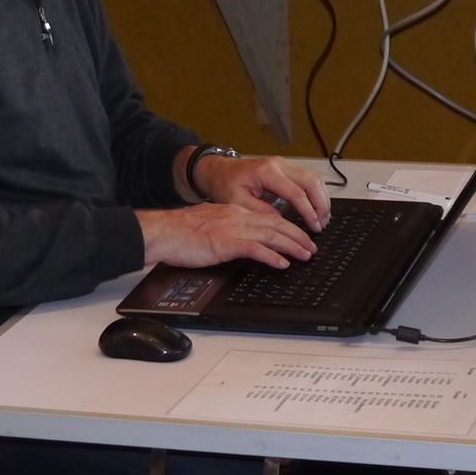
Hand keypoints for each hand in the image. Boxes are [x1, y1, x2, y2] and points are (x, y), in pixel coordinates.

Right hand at [137, 203, 316, 270]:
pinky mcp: (226, 243)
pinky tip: (283, 263)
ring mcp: (233, 229)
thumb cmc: (180, 232)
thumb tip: (239, 240)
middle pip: (276, 224)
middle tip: (311, 246)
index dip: (287, 226)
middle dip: (297, 235)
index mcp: (233, 211)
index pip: (267, 217)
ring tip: (305, 254)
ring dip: (292, 245)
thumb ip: (226, 229)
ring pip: (271, 234)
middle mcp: (237, 217)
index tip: (299, 234)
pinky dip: (272, 256)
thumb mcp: (209, 225)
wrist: (163, 231)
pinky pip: (256, 249)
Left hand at [192, 154, 331, 231]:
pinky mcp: (285, 168)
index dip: (308, 210)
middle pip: (311, 180)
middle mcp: (279, 164)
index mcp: (267, 172)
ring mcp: (284, 164)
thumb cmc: (225, 184)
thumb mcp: (237, 202)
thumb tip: (282, 223)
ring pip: (313, 177)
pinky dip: (317, 192)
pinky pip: (308, 178)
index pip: (296, 192)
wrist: (218, 170)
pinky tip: (318, 207)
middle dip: (321, 203)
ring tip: (323, 218)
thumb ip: (261, 212)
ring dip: (321, 198)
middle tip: (322, 223)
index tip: (314, 225)